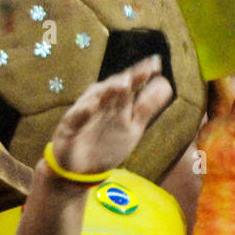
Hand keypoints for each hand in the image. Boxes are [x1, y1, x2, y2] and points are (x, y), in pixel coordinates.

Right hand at [47, 55, 171, 176]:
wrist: (82, 170)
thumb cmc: (106, 145)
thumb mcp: (132, 128)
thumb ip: (146, 107)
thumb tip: (166, 84)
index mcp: (115, 103)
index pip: (129, 84)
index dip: (141, 74)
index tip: (157, 64)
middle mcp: (99, 103)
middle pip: (113, 87)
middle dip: (126, 79)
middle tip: (144, 71)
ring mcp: (82, 114)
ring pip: (93, 97)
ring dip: (107, 90)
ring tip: (124, 84)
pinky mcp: (68, 128)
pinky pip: (74, 118)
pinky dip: (82, 112)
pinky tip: (92, 106)